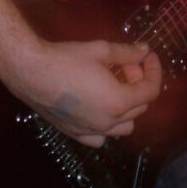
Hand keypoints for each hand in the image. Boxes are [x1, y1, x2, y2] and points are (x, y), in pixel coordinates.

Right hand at [0, 38, 162, 147]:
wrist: (32, 73)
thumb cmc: (67, 59)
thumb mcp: (101, 50)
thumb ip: (127, 53)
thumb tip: (144, 51)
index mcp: (118, 102)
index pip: (151, 91)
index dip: (154, 70)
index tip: (148, 55)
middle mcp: (108, 123)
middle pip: (140, 107)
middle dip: (139, 83)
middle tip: (127, 64)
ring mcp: (92, 132)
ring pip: (124, 126)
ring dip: (128, 106)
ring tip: (115, 84)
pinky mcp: (76, 134)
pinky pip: (102, 137)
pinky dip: (108, 124)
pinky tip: (99, 105)